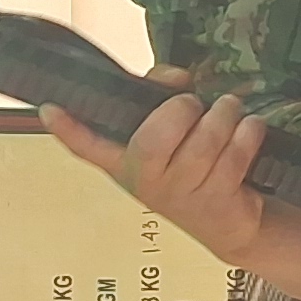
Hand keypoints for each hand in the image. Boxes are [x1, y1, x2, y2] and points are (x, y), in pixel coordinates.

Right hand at [44, 65, 270, 264]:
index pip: (89, 146)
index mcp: (127, 161)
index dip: (68, 129)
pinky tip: (249, 129)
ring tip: (230, 110)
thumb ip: (163, 97)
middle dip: (181, 109)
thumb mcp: (172, 135)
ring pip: (204, 142)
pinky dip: (248, 132)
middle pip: (154, 140)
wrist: (230, 222)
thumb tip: (177, 78)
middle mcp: (147, 182)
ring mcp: (181, 197)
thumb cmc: (195, 165)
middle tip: (194, 103)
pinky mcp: (218, 204)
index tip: (50, 109)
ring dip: (224, 115)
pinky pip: (235, 155)